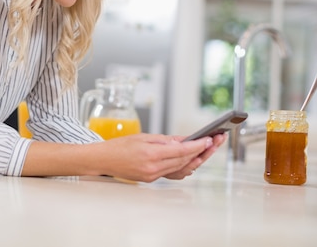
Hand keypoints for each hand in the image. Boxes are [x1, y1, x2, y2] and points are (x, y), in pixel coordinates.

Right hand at [94, 132, 226, 182]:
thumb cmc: (119, 146)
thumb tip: (182, 141)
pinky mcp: (151, 180)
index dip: (198, 145)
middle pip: (184, 161)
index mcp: (151, 154)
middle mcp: (154, 168)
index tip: (209, 139)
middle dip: (201, 152)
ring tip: (206, 150)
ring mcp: (153, 176)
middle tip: (213, 143)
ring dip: (195, 160)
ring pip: (180, 168)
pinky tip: (190, 160)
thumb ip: (165, 140)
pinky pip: (172, 173)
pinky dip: (183, 166)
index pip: (182, 151)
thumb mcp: (143, 136)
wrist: (103, 160)